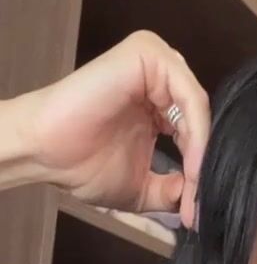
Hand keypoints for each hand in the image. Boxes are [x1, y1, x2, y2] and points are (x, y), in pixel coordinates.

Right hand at [21, 31, 209, 227]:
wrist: (46, 152)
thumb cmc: (82, 166)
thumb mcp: (141, 188)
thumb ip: (172, 190)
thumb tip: (198, 200)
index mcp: (158, 100)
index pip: (197, 131)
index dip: (201, 171)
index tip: (198, 210)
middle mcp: (159, 75)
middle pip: (200, 118)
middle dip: (203, 163)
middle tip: (199, 204)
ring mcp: (154, 61)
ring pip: (197, 107)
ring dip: (201, 151)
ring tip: (193, 186)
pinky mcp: (147, 52)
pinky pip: (188, 95)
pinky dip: (195, 133)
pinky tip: (189, 164)